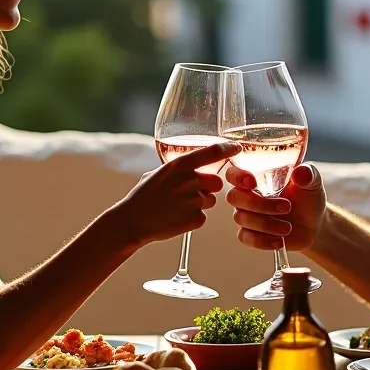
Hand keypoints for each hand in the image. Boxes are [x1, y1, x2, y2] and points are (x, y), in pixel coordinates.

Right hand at [106, 142, 240, 246]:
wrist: (132, 221)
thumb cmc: (143, 196)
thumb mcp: (158, 173)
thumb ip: (179, 169)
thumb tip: (195, 165)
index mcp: (180, 165)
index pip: (213, 151)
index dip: (229, 148)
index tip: (237, 148)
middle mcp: (190, 180)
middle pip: (217, 182)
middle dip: (208, 187)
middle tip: (189, 193)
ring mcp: (195, 200)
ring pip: (211, 200)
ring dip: (200, 203)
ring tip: (177, 207)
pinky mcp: (196, 219)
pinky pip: (203, 216)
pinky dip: (193, 218)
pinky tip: (176, 218)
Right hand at [225, 163, 326, 251]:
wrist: (314, 224)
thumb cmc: (308, 197)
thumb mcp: (312, 182)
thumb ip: (307, 174)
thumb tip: (300, 172)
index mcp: (256, 177)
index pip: (234, 172)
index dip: (237, 176)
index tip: (252, 182)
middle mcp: (246, 195)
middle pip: (234, 197)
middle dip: (259, 204)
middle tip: (287, 207)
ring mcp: (246, 215)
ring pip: (242, 218)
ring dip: (266, 224)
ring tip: (288, 227)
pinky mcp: (250, 234)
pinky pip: (245, 237)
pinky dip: (262, 240)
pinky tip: (279, 241)